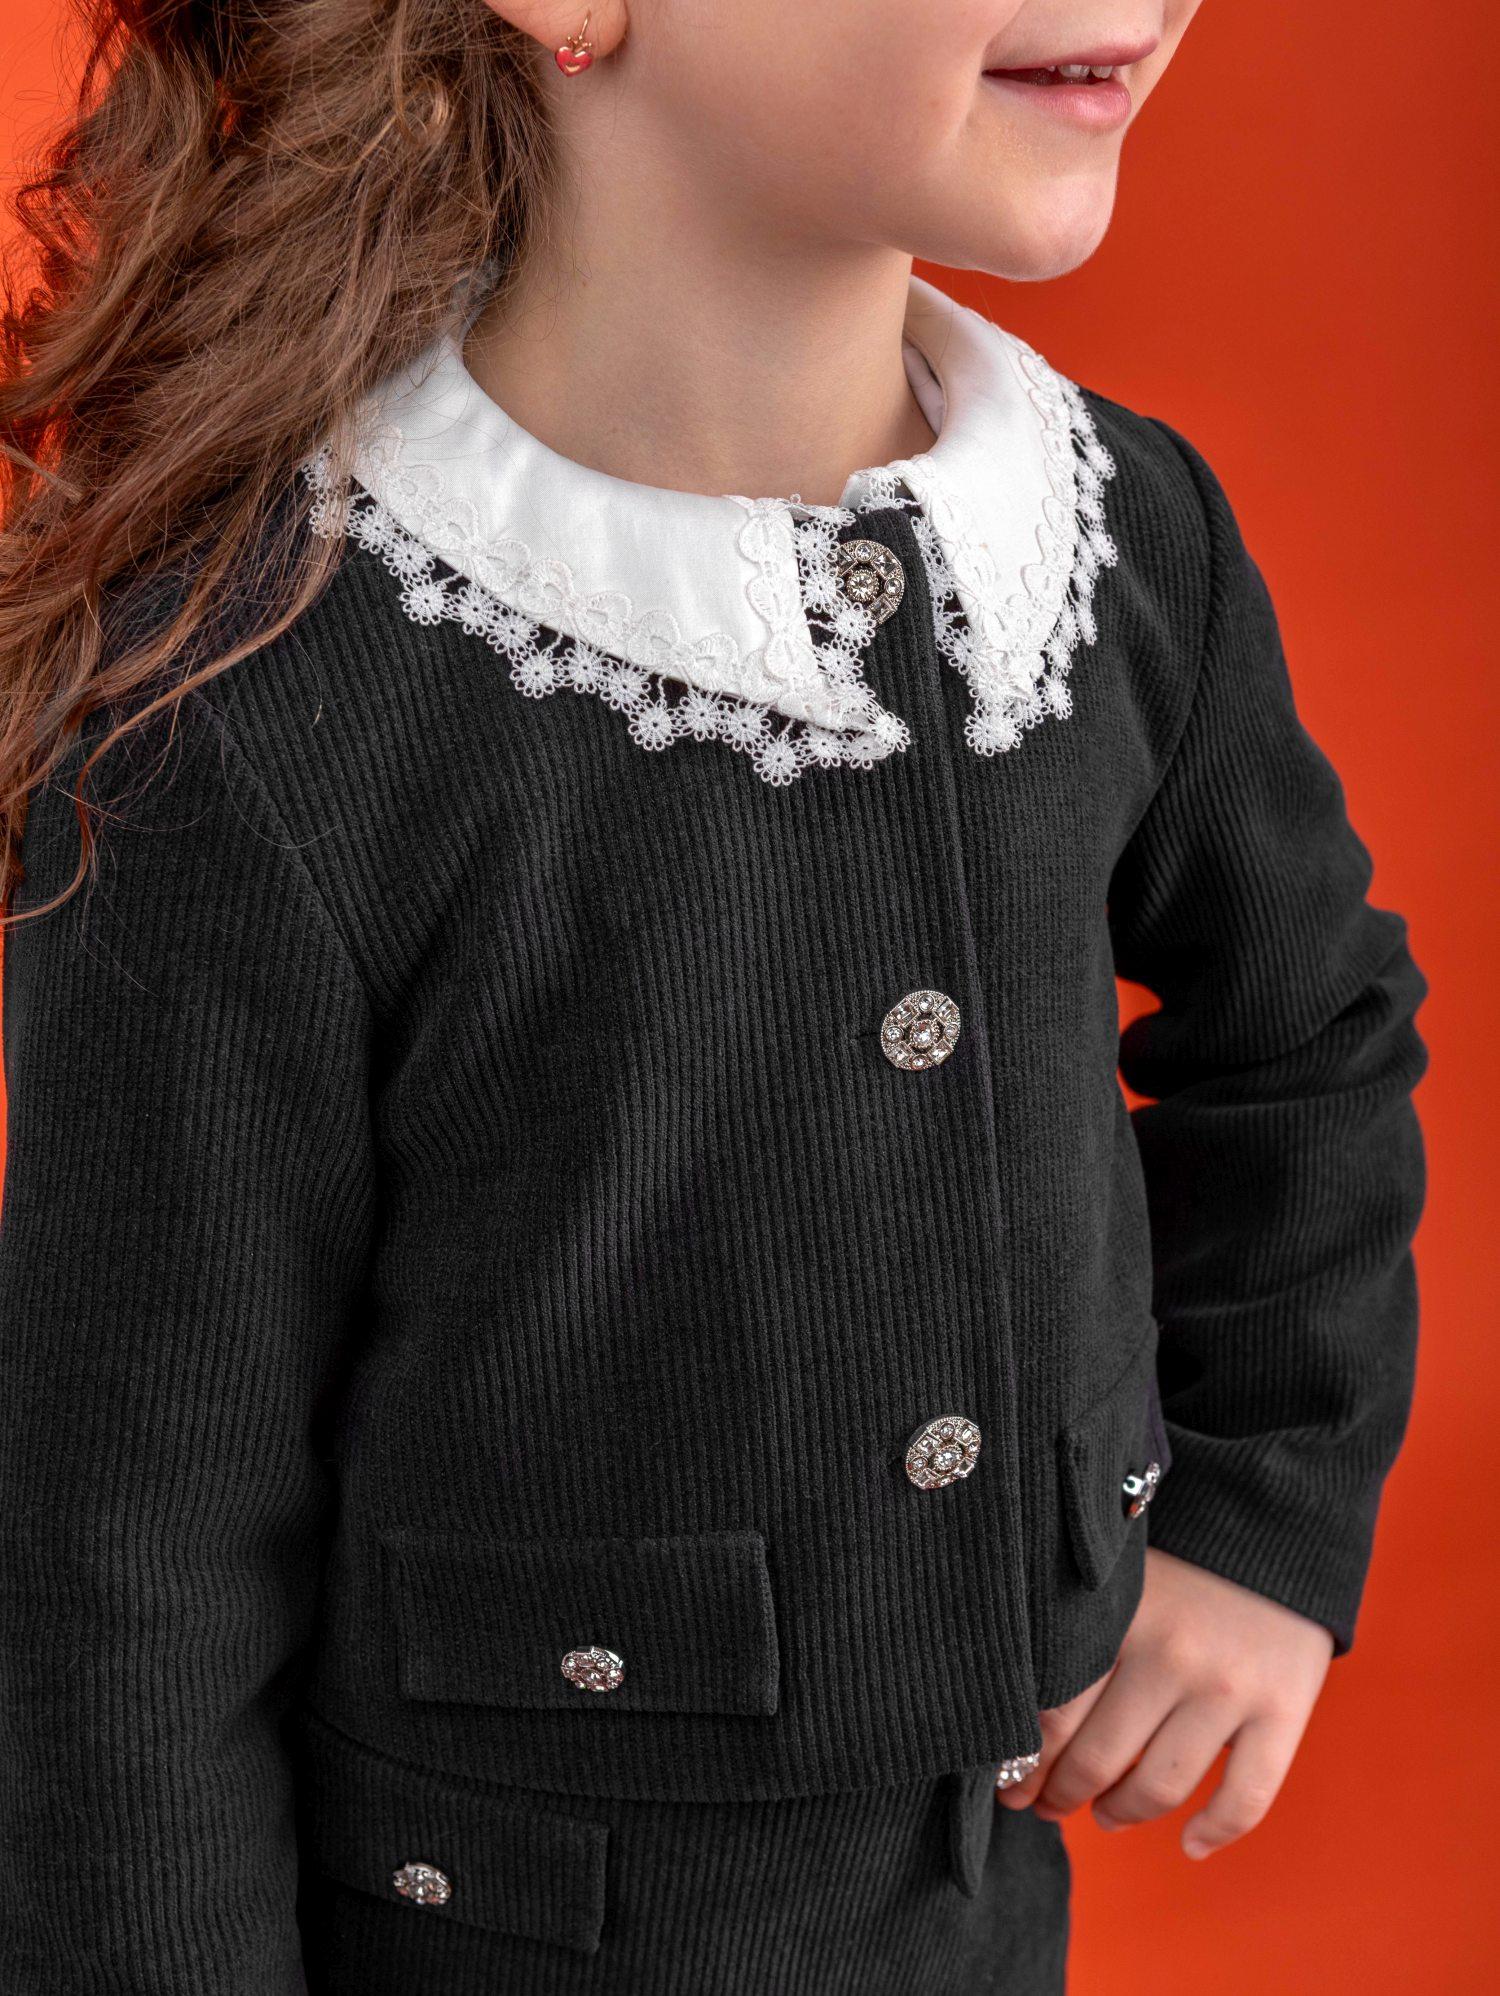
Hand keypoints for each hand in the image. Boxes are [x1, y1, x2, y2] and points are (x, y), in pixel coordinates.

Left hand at [1001, 1547, 1333, 1857]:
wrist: (1280, 1523)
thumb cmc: (1180, 1553)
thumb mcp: (1119, 1575)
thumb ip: (1078, 1628)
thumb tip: (1019, 1702)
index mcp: (1119, 1618)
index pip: (1054, 1714)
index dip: (1024, 1763)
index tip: (1010, 1783)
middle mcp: (1172, 1655)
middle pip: (1099, 1758)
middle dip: (1061, 1795)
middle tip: (1045, 1806)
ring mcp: (1229, 1688)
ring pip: (1159, 1785)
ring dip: (1121, 1814)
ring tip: (1105, 1815)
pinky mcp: (1284, 1711)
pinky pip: (1245, 1797)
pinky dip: (1214, 1831)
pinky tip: (1189, 1844)